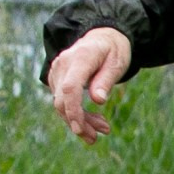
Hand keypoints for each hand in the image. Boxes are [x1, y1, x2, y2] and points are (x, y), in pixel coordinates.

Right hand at [46, 26, 131, 142]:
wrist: (102, 38)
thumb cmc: (113, 51)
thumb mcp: (117, 63)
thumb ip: (106, 80)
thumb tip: (98, 100)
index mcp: (80, 57)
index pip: (70, 87)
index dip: (73, 110)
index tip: (81, 130)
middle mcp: (63, 64)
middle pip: (63, 100)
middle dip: (79, 122)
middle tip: (99, 136)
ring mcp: (57, 71)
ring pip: (61, 103)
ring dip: (80, 121)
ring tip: (103, 129)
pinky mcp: (56, 79)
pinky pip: (62, 101)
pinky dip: (76, 113)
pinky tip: (94, 120)